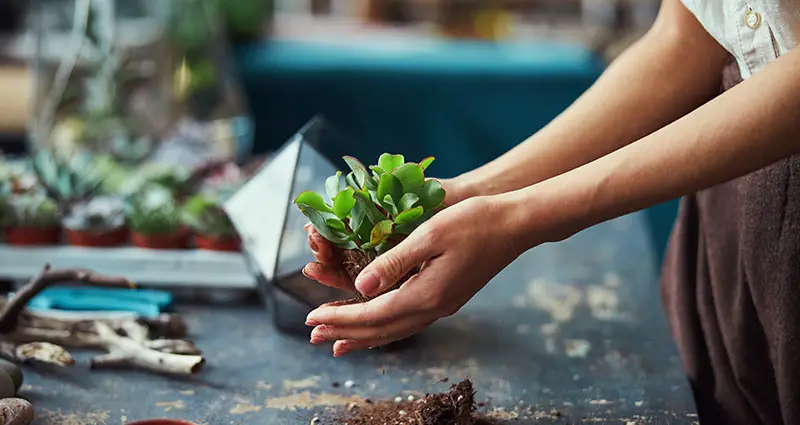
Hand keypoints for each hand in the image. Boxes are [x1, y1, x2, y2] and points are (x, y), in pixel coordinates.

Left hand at [304, 196, 529, 356]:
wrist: (516, 225)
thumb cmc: (474, 220)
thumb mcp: (431, 233)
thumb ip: (394, 260)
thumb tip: (361, 286)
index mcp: (426, 293)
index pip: (372, 313)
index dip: (339, 317)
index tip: (310, 317)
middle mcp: (434, 307)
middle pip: (381, 330)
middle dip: (344, 333)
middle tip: (312, 336)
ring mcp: (444, 306)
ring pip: (395, 331)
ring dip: (363, 336)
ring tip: (337, 342)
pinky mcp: (449, 299)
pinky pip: (408, 322)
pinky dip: (385, 328)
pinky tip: (378, 327)